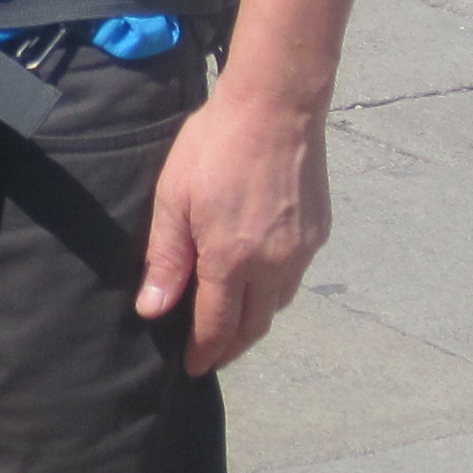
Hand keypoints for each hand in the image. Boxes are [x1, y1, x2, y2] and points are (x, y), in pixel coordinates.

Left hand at [137, 84, 331, 375]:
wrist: (277, 105)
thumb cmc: (215, 144)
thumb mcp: (174, 197)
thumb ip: (166, 259)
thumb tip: (153, 310)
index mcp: (233, 260)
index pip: (218, 327)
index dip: (204, 352)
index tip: (192, 367)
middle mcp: (273, 265)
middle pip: (253, 327)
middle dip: (230, 347)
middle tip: (210, 355)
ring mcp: (302, 251)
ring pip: (278, 306)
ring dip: (253, 321)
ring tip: (232, 322)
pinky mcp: (319, 233)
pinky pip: (294, 278)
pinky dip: (274, 291)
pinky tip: (258, 280)